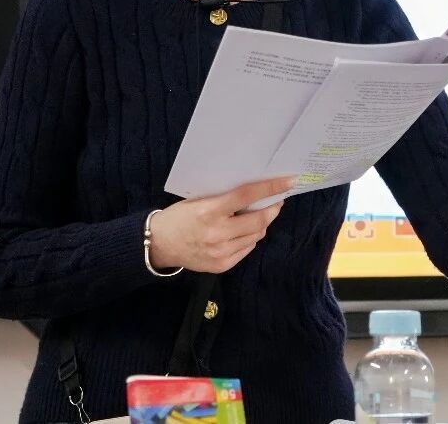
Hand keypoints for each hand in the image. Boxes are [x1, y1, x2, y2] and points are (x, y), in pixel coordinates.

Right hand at [147, 176, 294, 273]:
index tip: (289, 181)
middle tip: (277, 201)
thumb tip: (256, 194)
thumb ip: (225, 198)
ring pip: (256, 236)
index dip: (270, 188)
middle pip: (258, 221)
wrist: (159, 244)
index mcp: (209, 211)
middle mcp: (217, 234)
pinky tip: (243, 231)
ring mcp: (220, 252)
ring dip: (262, 224)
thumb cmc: (180, 216)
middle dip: (272, 209)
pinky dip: (250, 238)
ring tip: (258, 215)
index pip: (246, 196)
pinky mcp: (222, 265)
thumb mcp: (199, 200)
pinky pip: (247, 249)